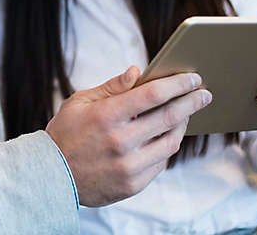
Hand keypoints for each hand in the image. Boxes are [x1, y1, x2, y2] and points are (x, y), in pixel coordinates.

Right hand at [45, 66, 211, 206]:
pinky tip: (167, 135)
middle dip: (191, 102)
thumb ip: (112, 87)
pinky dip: (167, 145)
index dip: (177, 84)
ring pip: (170, 142)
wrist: (52, 176)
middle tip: (205, 93)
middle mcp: (120, 141)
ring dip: (183, 124)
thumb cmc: (66, 133)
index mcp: (107, 116)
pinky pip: (161, 162)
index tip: (192, 77)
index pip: (152, 95)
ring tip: (186, 113)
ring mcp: (129, 166)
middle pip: (168, 117)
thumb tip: (137, 72)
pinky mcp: (133, 184)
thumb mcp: (80, 102)